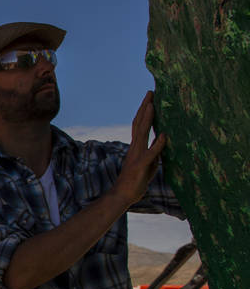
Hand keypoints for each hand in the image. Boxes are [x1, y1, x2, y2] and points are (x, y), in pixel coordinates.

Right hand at [112, 91, 167, 207]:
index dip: (144, 111)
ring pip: (142, 133)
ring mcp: (136, 156)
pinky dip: (157, 144)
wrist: (123, 195)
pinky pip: (150, 153)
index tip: (150, 99)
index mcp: (136, 147)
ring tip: (152, 105)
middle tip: (150, 93)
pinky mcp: (140, 166)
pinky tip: (164, 136)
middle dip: (145, 108)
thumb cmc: (135, 182)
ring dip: (148, 119)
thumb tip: (161, 142)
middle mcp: (134, 148)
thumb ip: (154, 152)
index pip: (139, 125)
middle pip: (139, 124)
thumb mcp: (148, 164)